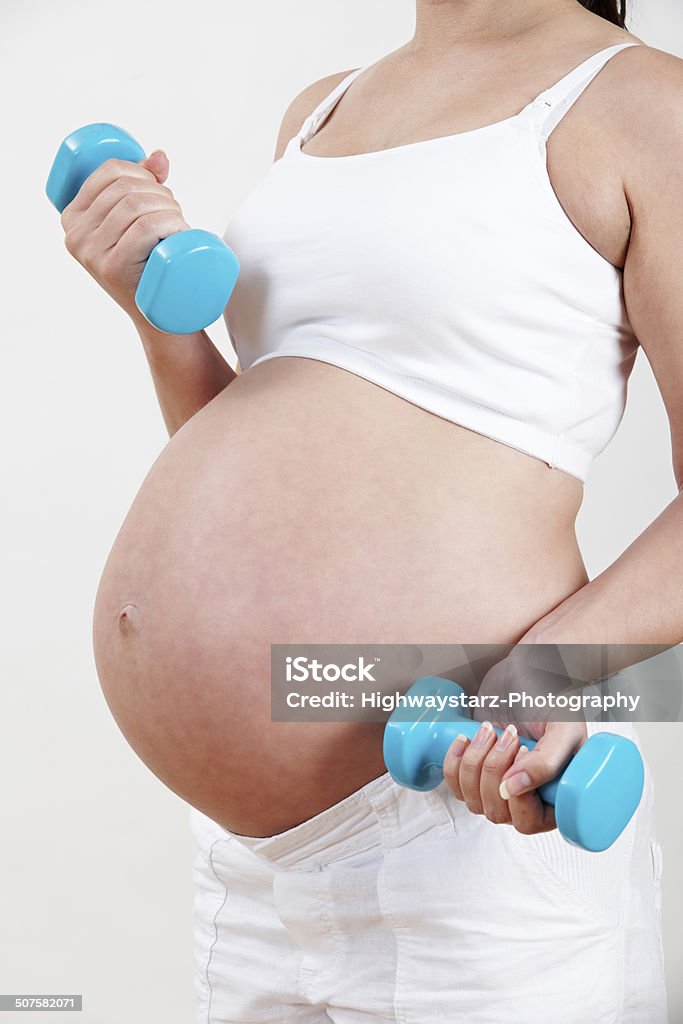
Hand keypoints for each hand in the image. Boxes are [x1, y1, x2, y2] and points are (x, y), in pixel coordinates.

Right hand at [59, 150, 189, 323]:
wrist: (160, 319)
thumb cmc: (150, 266)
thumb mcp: (138, 224)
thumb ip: (145, 186)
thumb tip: (160, 156)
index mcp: (72, 216)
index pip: (110, 171)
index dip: (143, 171)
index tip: (160, 192)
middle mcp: (75, 234)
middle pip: (127, 187)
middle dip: (162, 193)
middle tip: (175, 217)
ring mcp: (92, 253)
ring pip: (139, 206)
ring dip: (171, 209)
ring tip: (180, 227)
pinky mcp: (113, 268)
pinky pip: (144, 228)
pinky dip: (170, 223)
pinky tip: (180, 233)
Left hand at [442, 647, 587, 834]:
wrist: (531, 670)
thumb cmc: (555, 697)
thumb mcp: (564, 728)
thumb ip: (547, 762)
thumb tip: (510, 791)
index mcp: (555, 795)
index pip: (529, 823)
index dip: (519, 799)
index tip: (523, 755)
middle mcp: (527, 796)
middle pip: (496, 812)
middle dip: (494, 770)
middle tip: (510, 734)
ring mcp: (499, 783)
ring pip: (472, 799)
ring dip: (475, 763)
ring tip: (491, 729)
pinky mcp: (476, 768)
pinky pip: (455, 784)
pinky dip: (454, 762)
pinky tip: (464, 738)